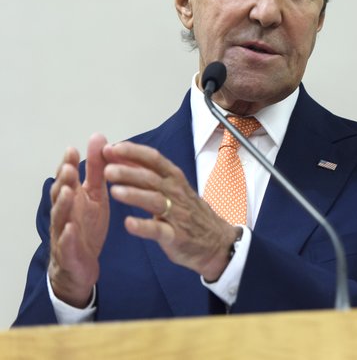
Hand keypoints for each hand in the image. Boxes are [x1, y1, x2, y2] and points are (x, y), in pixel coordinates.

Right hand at [48, 133, 109, 306]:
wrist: (81, 265)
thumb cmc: (86, 225)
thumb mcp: (95, 195)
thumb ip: (97, 169)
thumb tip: (98, 137)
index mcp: (71, 199)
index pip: (67, 179)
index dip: (67, 165)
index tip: (73, 149)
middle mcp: (64, 213)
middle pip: (59, 196)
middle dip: (63, 182)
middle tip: (70, 168)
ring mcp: (63, 233)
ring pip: (60, 217)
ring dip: (63, 204)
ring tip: (69, 191)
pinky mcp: (69, 252)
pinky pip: (66, 244)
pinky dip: (68, 235)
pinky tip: (72, 228)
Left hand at [103, 141, 238, 280]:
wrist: (217, 242)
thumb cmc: (190, 213)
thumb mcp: (175, 189)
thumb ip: (150, 175)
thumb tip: (123, 158)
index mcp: (174, 179)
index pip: (154, 159)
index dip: (133, 153)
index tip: (112, 148)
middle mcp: (176, 193)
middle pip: (151, 178)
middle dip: (129, 172)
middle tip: (107, 169)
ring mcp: (177, 214)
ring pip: (154, 200)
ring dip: (135, 195)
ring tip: (114, 192)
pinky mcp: (176, 236)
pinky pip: (159, 230)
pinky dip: (144, 226)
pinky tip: (129, 223)